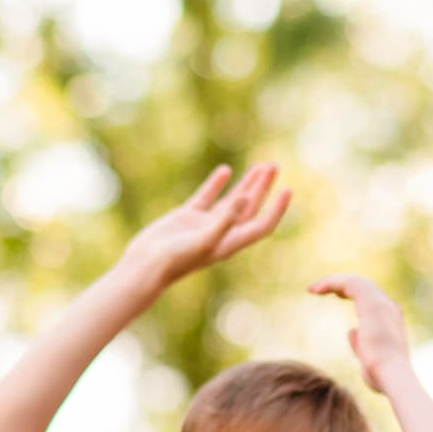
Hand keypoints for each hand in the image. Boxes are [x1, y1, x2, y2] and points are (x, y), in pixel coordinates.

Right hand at [120, 163, 290, 292]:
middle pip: (250, 208)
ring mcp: (205, 224)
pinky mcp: (188, 217)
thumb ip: (225, 219)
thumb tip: (244, 197)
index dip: (277, 209)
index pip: (262, 224)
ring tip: (260, 165)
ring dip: (247, 183)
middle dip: (263, 188)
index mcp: (231, 242)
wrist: (145, 266)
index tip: (288, 189)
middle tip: (274, 166)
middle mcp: (222, 233)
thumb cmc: (175, 260)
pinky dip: (217, 184)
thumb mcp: (203, 240)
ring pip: (232, 200)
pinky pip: (208, 197)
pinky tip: (225, 170)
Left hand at [309, 273, 409, 386]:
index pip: (369, 296)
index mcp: (389, 318)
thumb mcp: (368, 358)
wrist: (392, 376)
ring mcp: (381, 303)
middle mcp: (387, 307)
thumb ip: (360, 343)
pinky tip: (317, 290)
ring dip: (332, 281)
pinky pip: (350, 283)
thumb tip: (351, 331)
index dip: (350, 292)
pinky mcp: (372, 303)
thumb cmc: (382, 375)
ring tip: (312, 288)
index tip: (333, 296)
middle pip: (362, 285)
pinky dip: (332, 283)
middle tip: (316, 289)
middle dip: (339, 284)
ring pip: (355, 281)